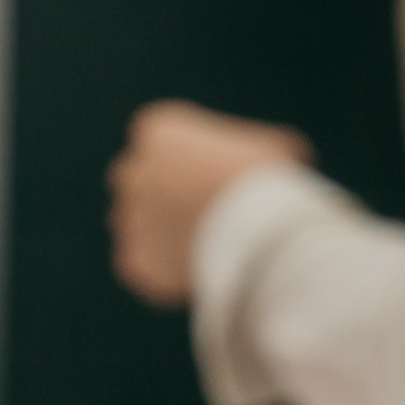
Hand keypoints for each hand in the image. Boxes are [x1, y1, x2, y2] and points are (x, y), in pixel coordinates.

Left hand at [108, 103, 313, 308]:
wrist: (259, 231)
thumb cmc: (270, 179)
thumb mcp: (273, 147)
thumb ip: (253, 151)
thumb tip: (268, 163)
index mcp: (159, 132)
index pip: (160, 142)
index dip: (189, 161)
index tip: (216, 177)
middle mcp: (134, 172)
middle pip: (141, 181)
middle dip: (164, 195)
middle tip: (204, 213)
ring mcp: (130, 219)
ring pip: (140, 225)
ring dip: (164, 234)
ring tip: (209, 246)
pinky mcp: (136, 262)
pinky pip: (145, 265)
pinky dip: (167, 271)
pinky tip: (201, 271)